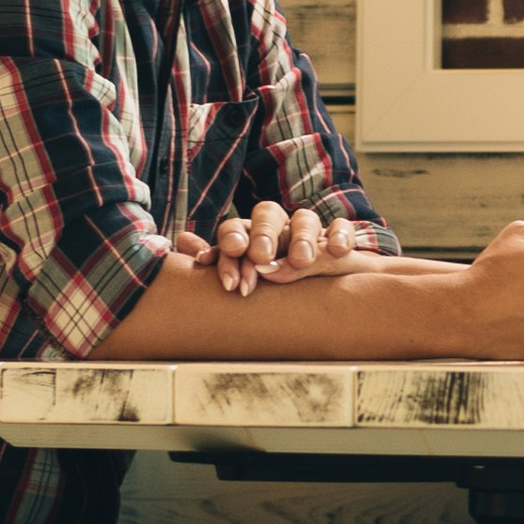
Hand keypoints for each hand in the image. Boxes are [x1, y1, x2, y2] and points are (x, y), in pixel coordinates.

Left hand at [205, 204, 368, 295]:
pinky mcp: (342, 244)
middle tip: (261, 256)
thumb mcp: (252, 282)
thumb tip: (181, 240)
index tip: (229, 273)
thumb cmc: (287, 297)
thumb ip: (225, 259)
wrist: (338, 309)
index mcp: (252, 242)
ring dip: (301, 236)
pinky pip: (341, 228)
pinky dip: (339, 235)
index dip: (230, 244)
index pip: (237, 231)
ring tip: (302, 258)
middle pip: (267, 213)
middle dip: (262, 233)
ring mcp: (312, 236)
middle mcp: (281, 233)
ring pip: (304, 218)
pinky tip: (337, 250)